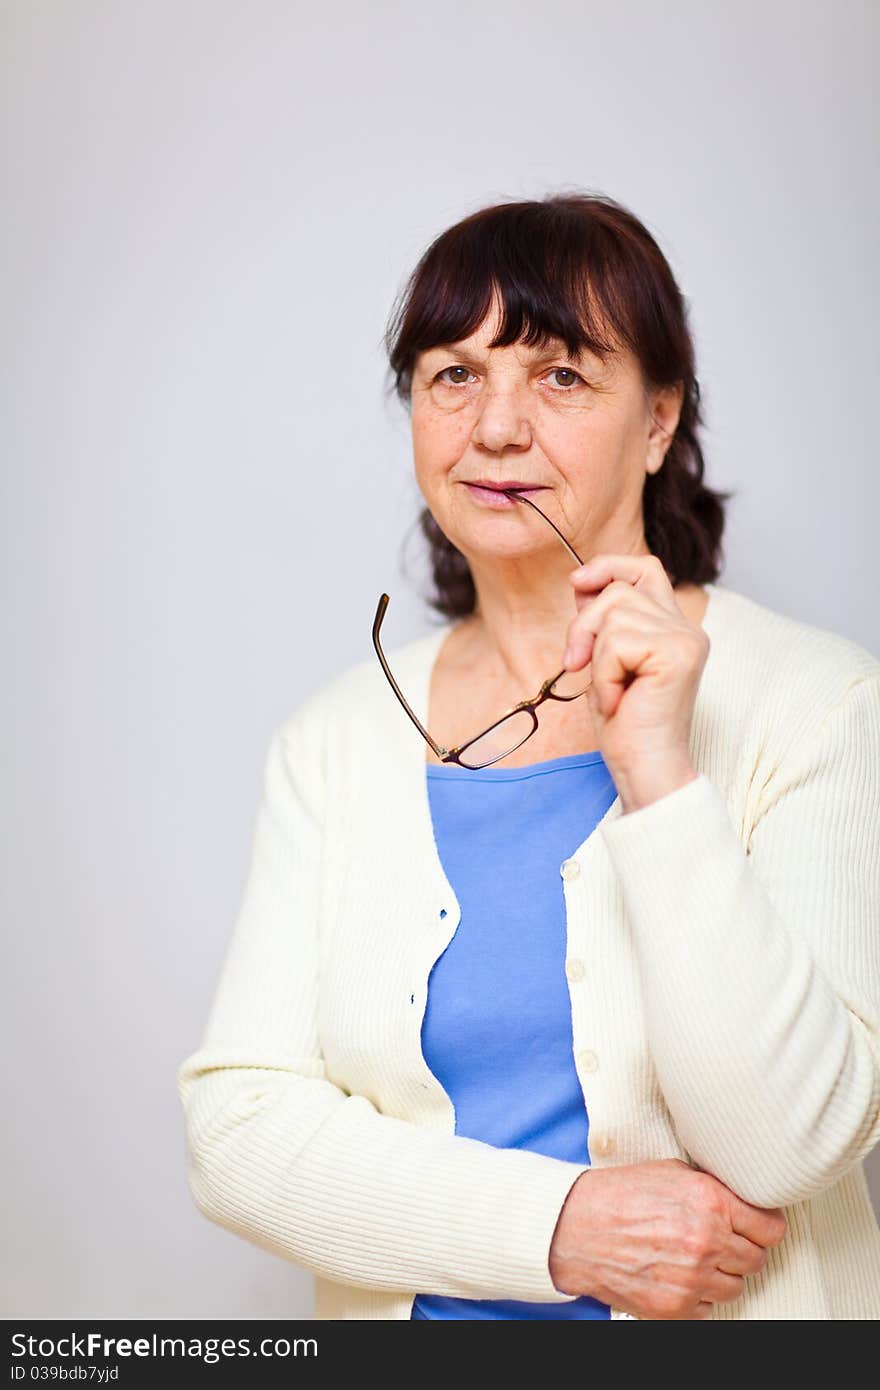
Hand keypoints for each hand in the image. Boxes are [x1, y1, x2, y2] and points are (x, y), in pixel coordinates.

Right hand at [548, 1158, 786, 1319]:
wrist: (577, 1226)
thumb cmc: (620, 1193)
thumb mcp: (671, 1172)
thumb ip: (711, 1188)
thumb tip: (743, 1201)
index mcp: (711, 1202)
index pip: (770, 1228)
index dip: (765, 1226)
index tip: (759, 1227)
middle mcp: (707, 1241)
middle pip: (756, 1259)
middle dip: (743, 1249)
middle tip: (722, 1240)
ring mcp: (692, 1277)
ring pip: (736, 1287)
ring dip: (722, 1274)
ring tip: (696, 1257)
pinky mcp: (675, 1305)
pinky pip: (708, 1307)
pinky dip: (699, 1294)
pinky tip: (679, 1273)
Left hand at [564, 554, 708, 811]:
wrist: (644, 769)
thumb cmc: (625, 725)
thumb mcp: (604, 661)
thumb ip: (602, 621)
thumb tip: (581, 580)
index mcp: (673, 627)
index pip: (645, 569)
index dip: (610, 567)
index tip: (578, 582)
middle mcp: (687, 628)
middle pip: (619, 591)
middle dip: (584, 625)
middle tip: (579, 666)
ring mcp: (685, 639)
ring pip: (614, 614)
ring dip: (596, 657)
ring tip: (610, 690)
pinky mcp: (678, 654)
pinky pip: (616, 644)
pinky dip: (603, 676)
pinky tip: (617, 701)